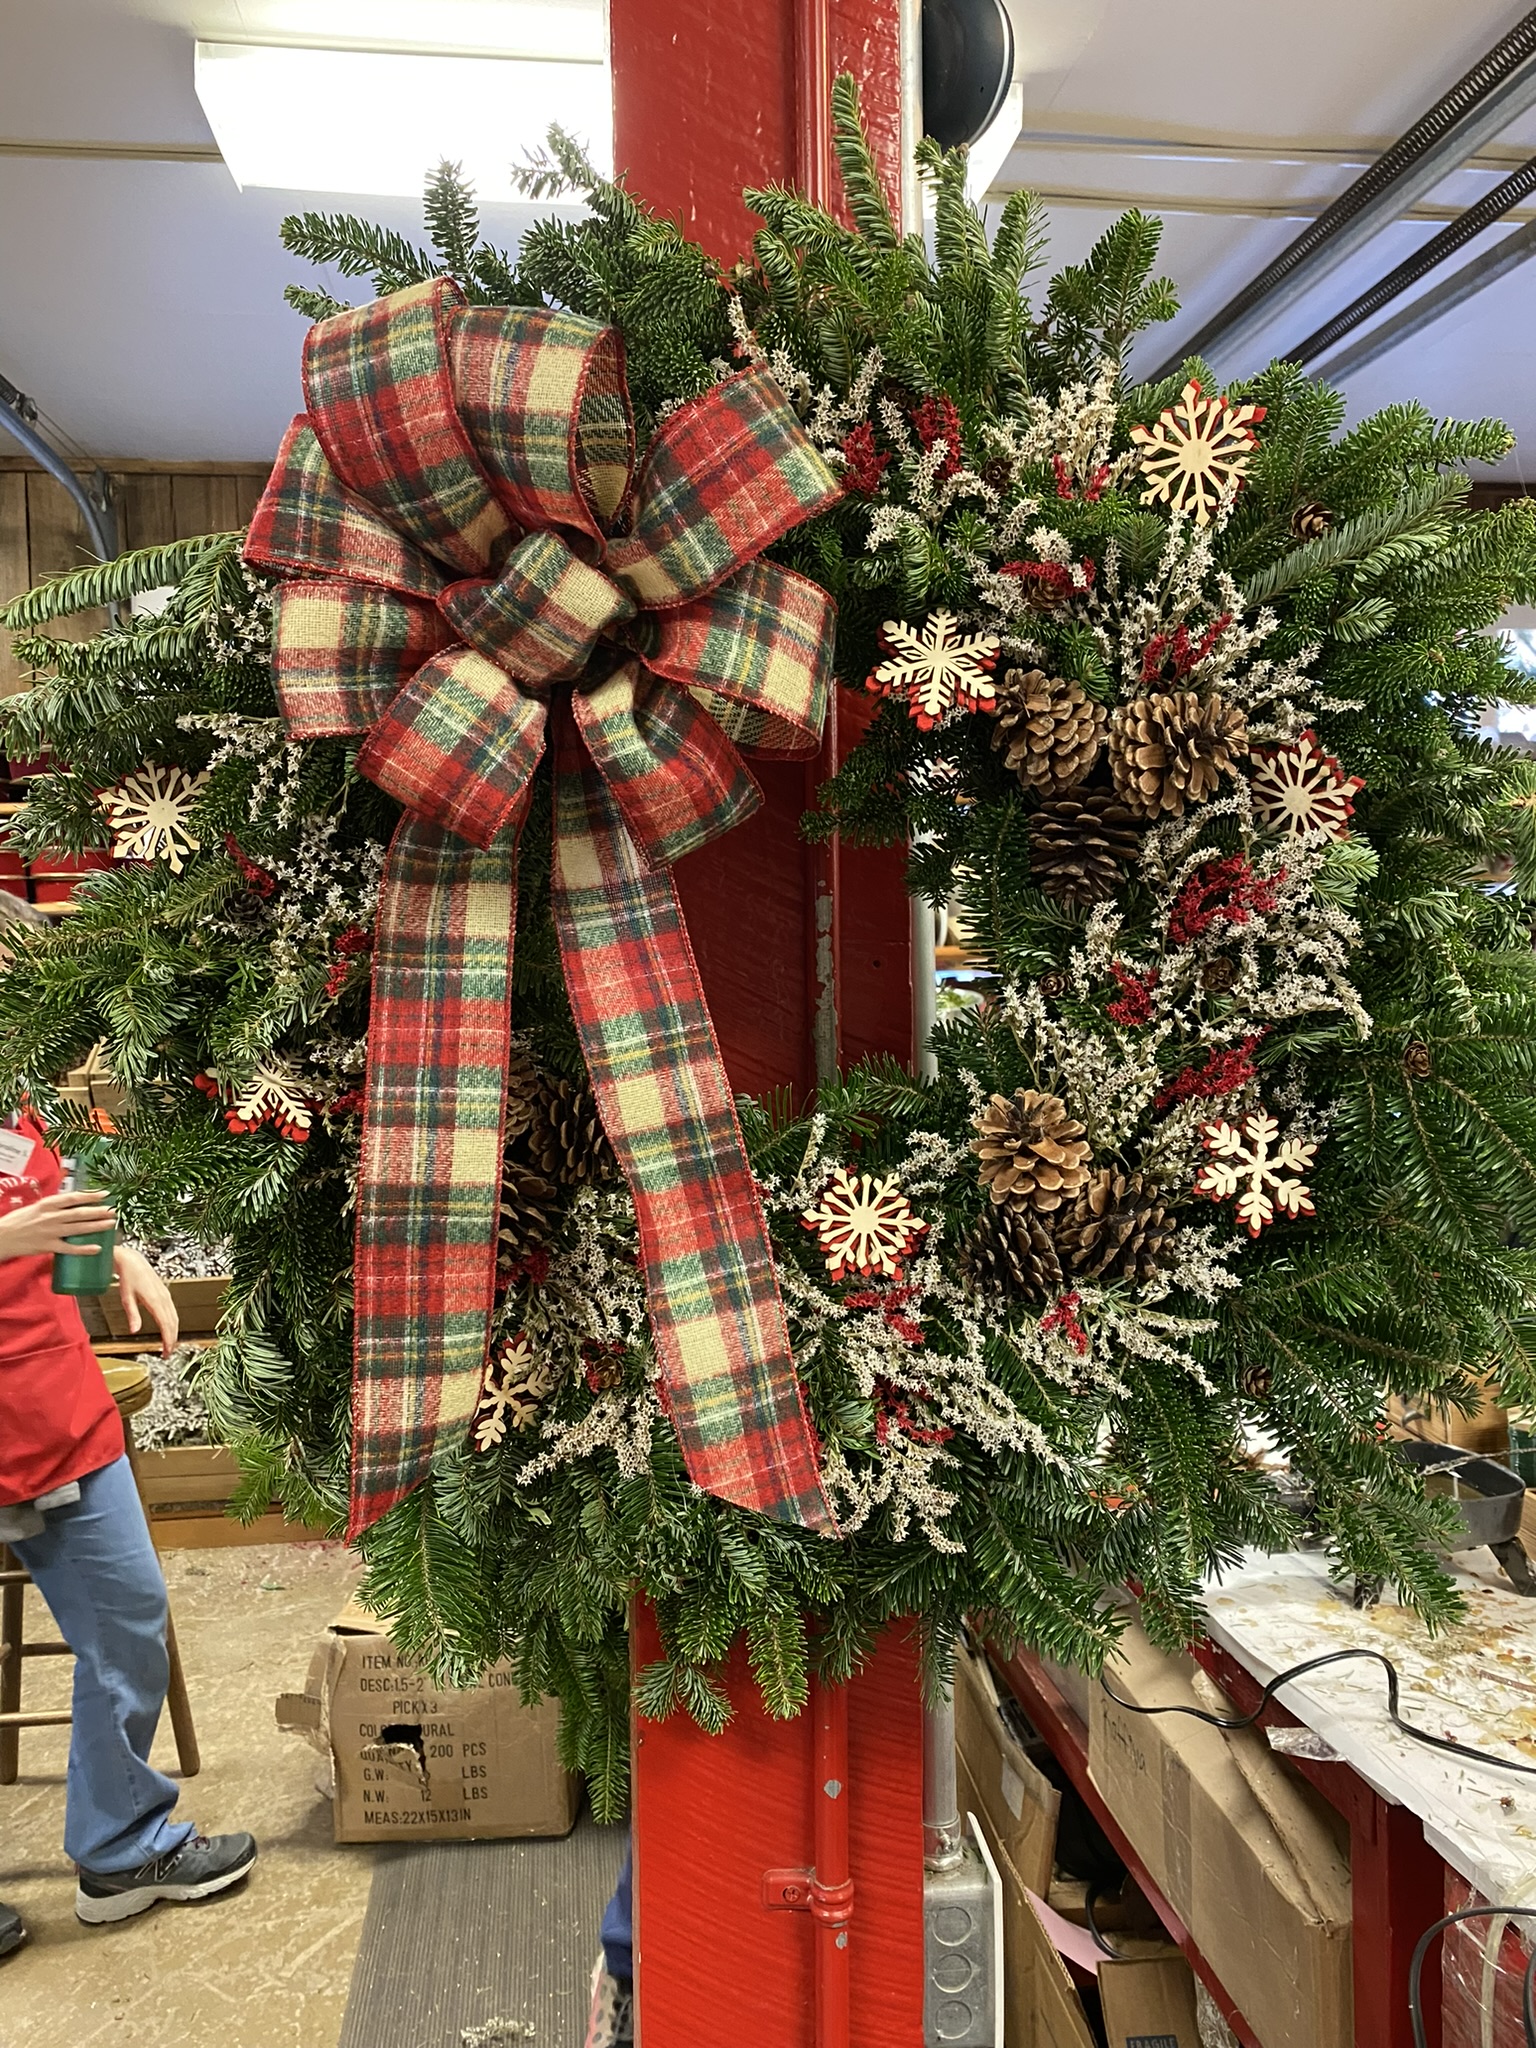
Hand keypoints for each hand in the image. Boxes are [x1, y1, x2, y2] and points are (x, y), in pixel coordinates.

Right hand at [0, 1190, 115, 1259]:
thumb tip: (74, 1202)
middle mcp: (51, 1217)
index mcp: (47, 1204)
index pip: (73, 1198)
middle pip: (79, 1213)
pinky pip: (70, 1248)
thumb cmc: (18, 1221)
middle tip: (113, 1210)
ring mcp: (50, 1232)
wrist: (2, 1236)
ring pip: (78, 1228)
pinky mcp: (48, 1246)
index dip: (90, 1196)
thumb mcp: (36, 1207)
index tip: (105, 1194)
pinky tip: (97, 1248)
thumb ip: (54, 1206)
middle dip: (98, 1211)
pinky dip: (84, 1249)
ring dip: (96, 1226)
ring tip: (111, 1224)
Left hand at [112, 1245, 178, 1355]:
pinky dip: (172, 1323)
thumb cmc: (128, 1278)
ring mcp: (166, 1295)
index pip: (166, 1324)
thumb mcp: (126, 1298)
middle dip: (172, 1339)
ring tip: (168, 1344)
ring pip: (175, 1317)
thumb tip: (135, 1331)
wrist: (133, 1261)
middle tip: (167, 1353)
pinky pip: (172, 1311)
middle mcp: (164, 1298)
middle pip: (173, 1323)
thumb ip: (132, 1315)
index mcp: (155, 1300)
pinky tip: (168, 1328)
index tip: (166, 1352)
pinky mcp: (165, 1293)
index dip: (167, 1340)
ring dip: (173, 1332)